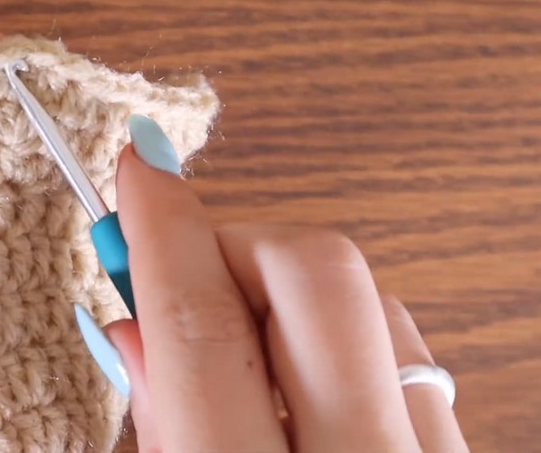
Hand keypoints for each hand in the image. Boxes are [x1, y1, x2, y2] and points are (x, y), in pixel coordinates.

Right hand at [75, 117, 468, 451]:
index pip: (202, 326)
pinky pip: (405, 346)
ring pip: (370, 298)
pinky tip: (303, 383)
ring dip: (289, 292)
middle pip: (316, 273)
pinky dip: (342, 336)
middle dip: (237, 241)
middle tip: (194, 268)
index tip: (139, 166)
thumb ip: (159, 421)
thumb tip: (133, 320)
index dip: (162, 230)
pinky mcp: (458, 450)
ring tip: (246, 349)